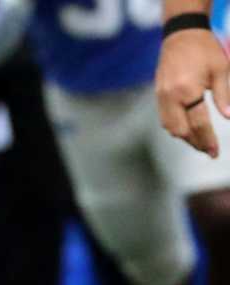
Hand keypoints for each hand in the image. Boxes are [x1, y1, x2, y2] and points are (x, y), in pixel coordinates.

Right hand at [156, 29, 229, 156]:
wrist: (181, 35)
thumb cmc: (204, 50)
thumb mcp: (221, 70)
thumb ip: (224, 96)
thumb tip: (228, 117)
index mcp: (187, 90)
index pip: (198, 123)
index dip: (208, 139)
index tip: (215, 152)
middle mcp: (170, 97)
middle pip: (181, 130)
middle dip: (195, 142)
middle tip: (208, 150)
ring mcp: (161, 97)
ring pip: (170, 128)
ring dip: (185, 137)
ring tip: (200, 141)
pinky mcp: (158, 96)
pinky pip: (165, 119)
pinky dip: (177, 127)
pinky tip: (188, 128)